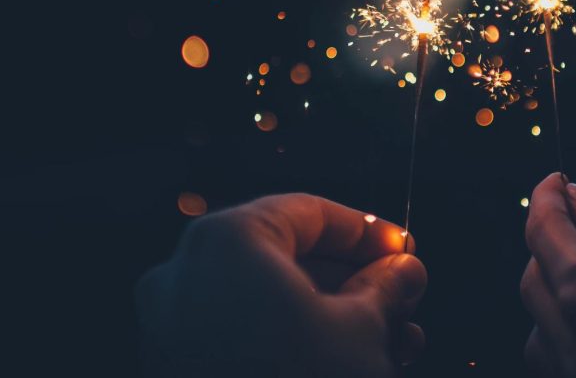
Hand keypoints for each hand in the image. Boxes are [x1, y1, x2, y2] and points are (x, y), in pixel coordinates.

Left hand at [136, 194, 426, 376]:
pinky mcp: (174, 368)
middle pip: (287, 257)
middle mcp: (185, 274)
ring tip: (391, 341)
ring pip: (267, 301)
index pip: (309, 213)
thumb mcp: (361, 332)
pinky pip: (242, 334)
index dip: (368, 231)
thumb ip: (385, 289)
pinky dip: (292, 339)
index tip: (404, 250)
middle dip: (354, 281)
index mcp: (228, 242)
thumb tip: (403, 271)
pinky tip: (347, 362)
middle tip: (402, 299)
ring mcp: (171, 326)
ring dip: (332, 316)